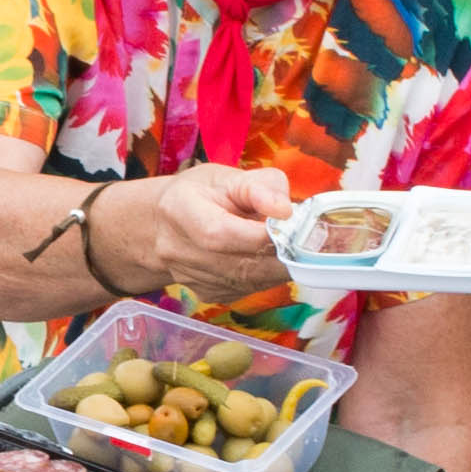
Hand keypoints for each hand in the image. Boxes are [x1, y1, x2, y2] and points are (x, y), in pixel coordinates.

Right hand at [102, 164, 299, 303]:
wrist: (166, 225)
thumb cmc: (200, 194)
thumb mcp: (226, 176)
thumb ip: (260, 186)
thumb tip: (285, 210)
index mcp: (180, 210)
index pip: (221, 234)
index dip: (262, 234)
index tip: (292, 224)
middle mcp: (179, 251)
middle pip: (240, 265)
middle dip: (281, 254)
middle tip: (304, 240)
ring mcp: (192, 279)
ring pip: (249, 282)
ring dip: (278, 267)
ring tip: (290, 245)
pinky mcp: (208, 295)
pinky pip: (247, 290)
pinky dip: (266, 276)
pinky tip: (268, 258)